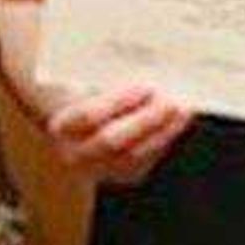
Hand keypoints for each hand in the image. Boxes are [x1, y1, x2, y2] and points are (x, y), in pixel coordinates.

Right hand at [43, 83, 191, 186]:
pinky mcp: (126, 175)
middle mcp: (76, 155)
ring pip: (135, 155)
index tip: (144, 86)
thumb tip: (143, 69)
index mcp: (61, 127)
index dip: (118, 101)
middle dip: (145, 119)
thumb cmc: (83, 94)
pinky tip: (179, 120)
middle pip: (112, 140)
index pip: (88, 116)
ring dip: (162, 131)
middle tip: (170, 100)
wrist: (78, 127)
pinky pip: (148, 159)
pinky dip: (165, 138)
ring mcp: (101, 170)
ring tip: (183, 108)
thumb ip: (104, 80)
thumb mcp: (85, 82)